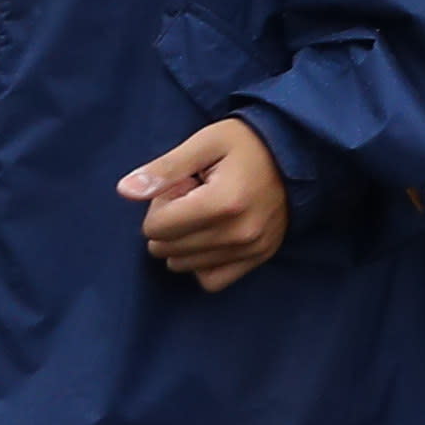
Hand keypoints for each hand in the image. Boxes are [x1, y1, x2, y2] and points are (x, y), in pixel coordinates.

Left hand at [125, 120, 289, 289]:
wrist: (300, 152)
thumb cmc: (246, 144)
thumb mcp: (204, 144)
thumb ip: (164, 169)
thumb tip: (125, 192)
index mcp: (223, 203)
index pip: (155, 228)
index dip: (161, 203)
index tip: (185, 185)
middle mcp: (239, 233)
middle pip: (165, 249)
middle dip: (170, 223)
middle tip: (196, 197)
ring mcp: (252, 249)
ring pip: (182, 266)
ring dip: (184, 243)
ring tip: (207, 214)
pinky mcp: (260, 257)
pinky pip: (211, 280)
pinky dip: (202, 264)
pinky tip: (211, 239)